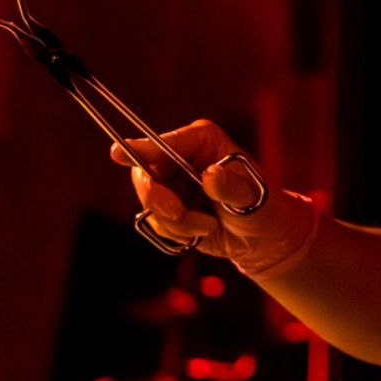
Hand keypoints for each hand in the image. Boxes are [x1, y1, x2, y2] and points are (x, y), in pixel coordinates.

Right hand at [110, 120, 318, 277]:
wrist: (262, 239)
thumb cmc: (264, 208)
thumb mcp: (253, 197)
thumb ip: (231, 187)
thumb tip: (210, 176)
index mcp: (202, 141)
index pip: (165, 143)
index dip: (141, 148)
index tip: (117, 153)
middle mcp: (181, 157)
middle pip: (145, 173)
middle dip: (160, 201)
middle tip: (179, 214)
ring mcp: (172, 183)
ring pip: (150, 204)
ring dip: (176, 224)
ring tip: (208, 225)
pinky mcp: (167, 207)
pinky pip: (155, 223)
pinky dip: (175, 234)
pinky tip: (200, 232)